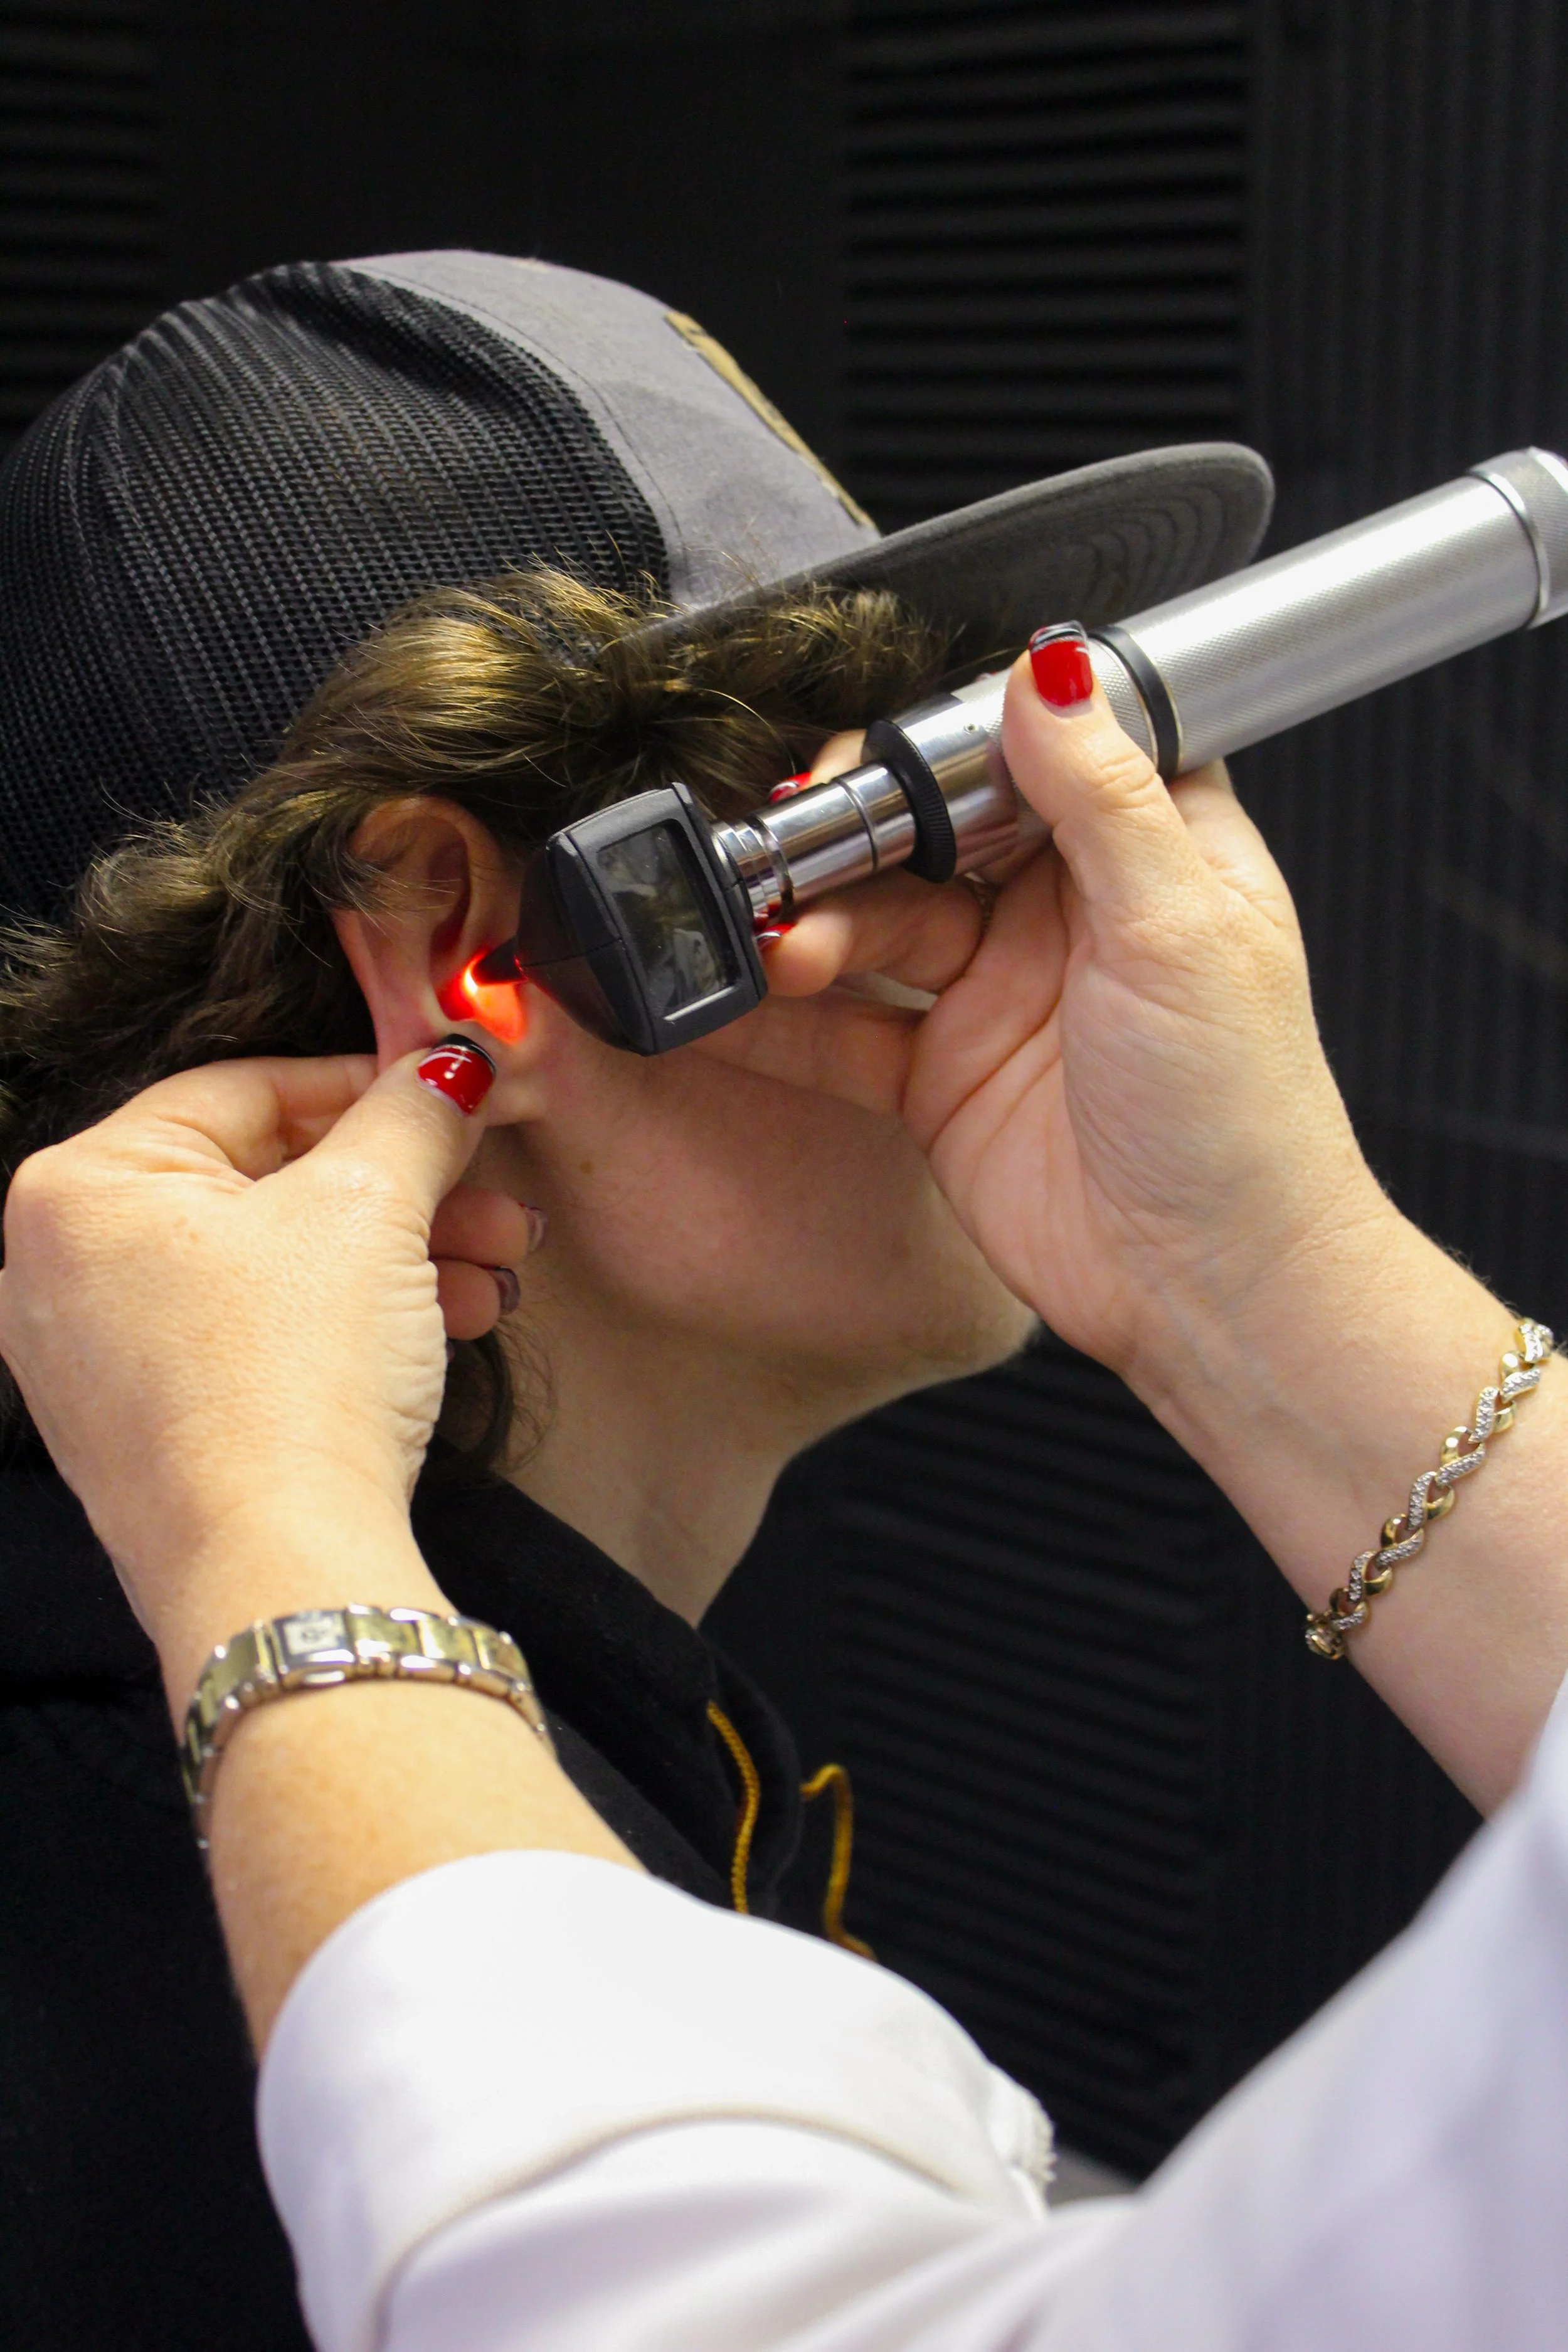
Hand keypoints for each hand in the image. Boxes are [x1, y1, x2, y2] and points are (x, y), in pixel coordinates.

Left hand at [0, 1044, 531, 1670]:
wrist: (281, 1571)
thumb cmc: (289, 1386)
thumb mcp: (371, 1208)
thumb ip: (411, 1113)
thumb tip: (446, 1063)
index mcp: (81, 1188)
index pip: (245, 1090)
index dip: (368, 1085)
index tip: (447, 1094)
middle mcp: (65, 1271)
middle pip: (267, 1184)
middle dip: (404, 1190)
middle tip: (487, 1199)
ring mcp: (104, 1359)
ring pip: (276, 1266)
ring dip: (399, 1257)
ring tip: (490, 1272)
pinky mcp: (155, 1430)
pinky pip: (258, 1338)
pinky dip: (348, 1322)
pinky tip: (443, 1325)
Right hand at [706, 668, 1390, 1395]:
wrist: (1215, 1291)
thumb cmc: (1243, 1114)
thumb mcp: (1179, 927)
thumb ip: (1102, 796)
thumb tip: (1049, 665)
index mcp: (1145, 849)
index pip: (1031, 748)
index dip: (950, 736)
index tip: (878, 749)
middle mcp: (1063, 911)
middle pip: (929, 830)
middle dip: (850, 832)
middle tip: (787, 841)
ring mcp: (994, 994)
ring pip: (872, 923)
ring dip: (809, 924)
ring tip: (773, 941)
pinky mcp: (939, 1080)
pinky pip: (838, 1032)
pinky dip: (774, 1021)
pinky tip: (721, 1002)